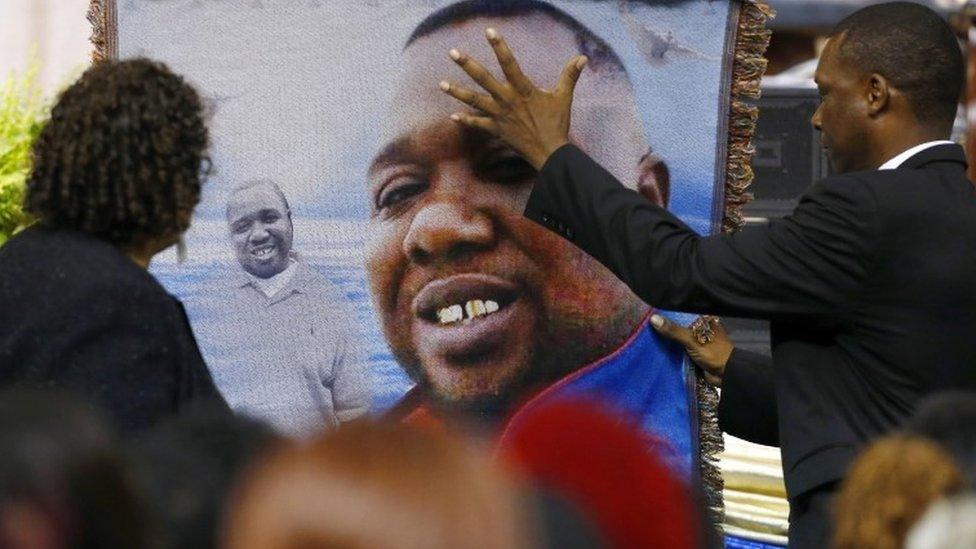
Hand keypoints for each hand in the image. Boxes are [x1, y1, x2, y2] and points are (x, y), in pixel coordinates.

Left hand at [439, 27, 587, 169]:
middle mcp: (507, 101)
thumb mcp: (563, 97)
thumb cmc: (557, 124)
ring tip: (441, 83)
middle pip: (484, 79)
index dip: (499, 46)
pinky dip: (466, 120)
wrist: (549, 152)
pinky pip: (478, 125)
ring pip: (475, 101)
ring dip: (457, 92)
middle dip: (467, 65)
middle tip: (452, 52)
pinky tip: (453, 115)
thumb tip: (582, 58)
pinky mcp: (497, 130)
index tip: (489, 32)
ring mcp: (500, 116)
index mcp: (523, 90)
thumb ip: (570, 75)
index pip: (509, 63)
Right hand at [650, 314, 732, 386]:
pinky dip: (670, 348)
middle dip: (665, 325)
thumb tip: (653, 319)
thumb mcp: (692, 340)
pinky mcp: (693, 352)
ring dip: (666, 338)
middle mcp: (699, 328)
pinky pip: (678, 348)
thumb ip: (674, 330)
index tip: (650, 309)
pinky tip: (655, 346)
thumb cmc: (713, 353)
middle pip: (678, 324)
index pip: (681, 311)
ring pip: (677, 336)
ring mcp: (696, 340)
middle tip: (644, 322)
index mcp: (703, 320)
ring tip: (646, 333)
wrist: (726, 375)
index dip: (667, 311)